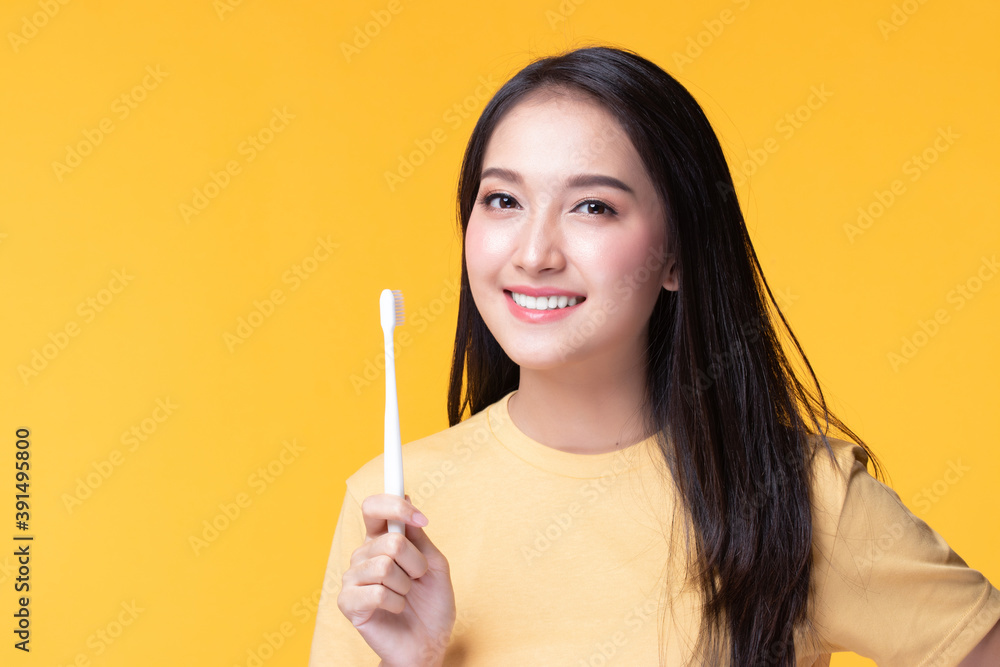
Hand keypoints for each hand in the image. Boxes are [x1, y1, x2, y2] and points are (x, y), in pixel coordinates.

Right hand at [337, 493, 455, 666]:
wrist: (428, 643)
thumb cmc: (431, 604)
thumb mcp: (434, 563)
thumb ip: (418, 534)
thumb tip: (405, 495)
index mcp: (380, 540)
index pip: (374, 508)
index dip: (396, 506)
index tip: (422, 518)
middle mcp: (362, 555)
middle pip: (391, 540)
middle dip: (416, 562)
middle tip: (418, 578)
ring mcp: (352, 578)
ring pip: (385, 566)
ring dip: (406, 585)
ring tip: (405, 596)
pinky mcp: (347, 602)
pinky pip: (376, 592)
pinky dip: (395, 602)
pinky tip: (395, 609)